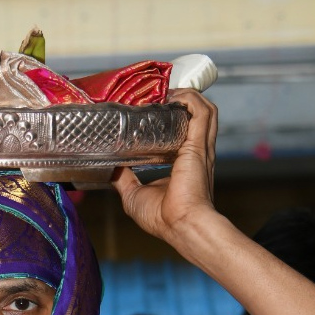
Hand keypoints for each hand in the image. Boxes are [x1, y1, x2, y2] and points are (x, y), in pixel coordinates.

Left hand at [111, 88, 217, 243]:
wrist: (181, 225)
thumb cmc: (164, 218)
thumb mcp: (134, 195)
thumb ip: (123, 179)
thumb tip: (110, 168)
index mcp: (184, 162)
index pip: (183, 130)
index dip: (172, 115)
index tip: (154, 106)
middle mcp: (196, 152)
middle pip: (197, 114)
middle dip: (181, 98)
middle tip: (159, 92)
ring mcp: (201, 147)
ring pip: (204, 109)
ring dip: (188, 95)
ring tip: (167, 90)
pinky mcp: (200, 146)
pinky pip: (203, 112)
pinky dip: (191, 99)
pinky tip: (175, 94)